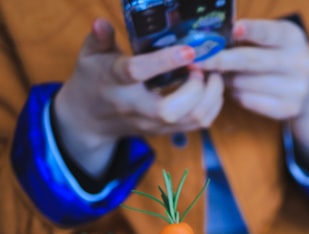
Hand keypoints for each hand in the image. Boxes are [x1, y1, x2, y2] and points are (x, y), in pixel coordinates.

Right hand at [52, 18, 224, 177]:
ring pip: (192, 119)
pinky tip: (211, 89)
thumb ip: (100, 38)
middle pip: (171, 110)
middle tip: (203, 67)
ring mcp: (154, 123)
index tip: (188, 50)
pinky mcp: (168, 131)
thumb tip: (102, 22)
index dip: (164, 61)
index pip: (137, 72)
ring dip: (212, 97)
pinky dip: (213, 106)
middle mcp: (136, 107)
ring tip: (213, 75)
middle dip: (196, 88)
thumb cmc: (94, 79)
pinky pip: (199, 124)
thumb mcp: (90, 55)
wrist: (90, 119)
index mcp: (115, 81)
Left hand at [202, 19, 308, 168]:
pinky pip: (249, 100)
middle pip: (251, 61)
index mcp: (293, 38)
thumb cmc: (280, 57)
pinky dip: (238, 94)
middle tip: (199, 60)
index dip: (251, 31)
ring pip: (244, 83)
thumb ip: (249, 36)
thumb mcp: (274, 39)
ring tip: (227, 75)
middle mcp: (299, 63)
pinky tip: (240, 89)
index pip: (269, 33)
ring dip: (228, 79)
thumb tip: (211, 42)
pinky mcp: (288, 109)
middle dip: (221, 60)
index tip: (234, 29)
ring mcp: (296, 89)